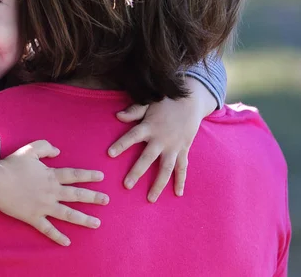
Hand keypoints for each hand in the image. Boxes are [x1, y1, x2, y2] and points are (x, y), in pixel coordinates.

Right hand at [0, 140, 108, 245]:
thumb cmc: (12, 165)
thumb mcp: (30, 150)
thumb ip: (46, 147)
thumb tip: (58, 151)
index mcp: (51, 176)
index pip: (74, 175)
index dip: (88, 176)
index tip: (101, 177)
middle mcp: (51, 192)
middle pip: (76, 195)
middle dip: (93, 197)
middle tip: (106, 200)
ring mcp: (44, 206)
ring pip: (67, 214)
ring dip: (83, 219)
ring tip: (97, 223)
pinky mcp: (33, 218)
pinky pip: (48, 229)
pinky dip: (57, 236)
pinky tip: (67, 242)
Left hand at [108, 77, 215, 202]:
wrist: (191, 101)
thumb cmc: (165, 102)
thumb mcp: (149, 103)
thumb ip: (134, 111)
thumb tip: (117, 116)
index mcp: (149, 127)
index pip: (132, 137)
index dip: (121, 144)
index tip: (110, 154)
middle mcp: (161, 139)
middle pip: (147, 158)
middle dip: (137, 172)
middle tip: (126, 185)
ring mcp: (173, 147)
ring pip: (166, 168)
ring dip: (158, 184)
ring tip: (150, 199)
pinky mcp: (183, 150)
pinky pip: (182, 167)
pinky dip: (181, 180)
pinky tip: (178, 194)